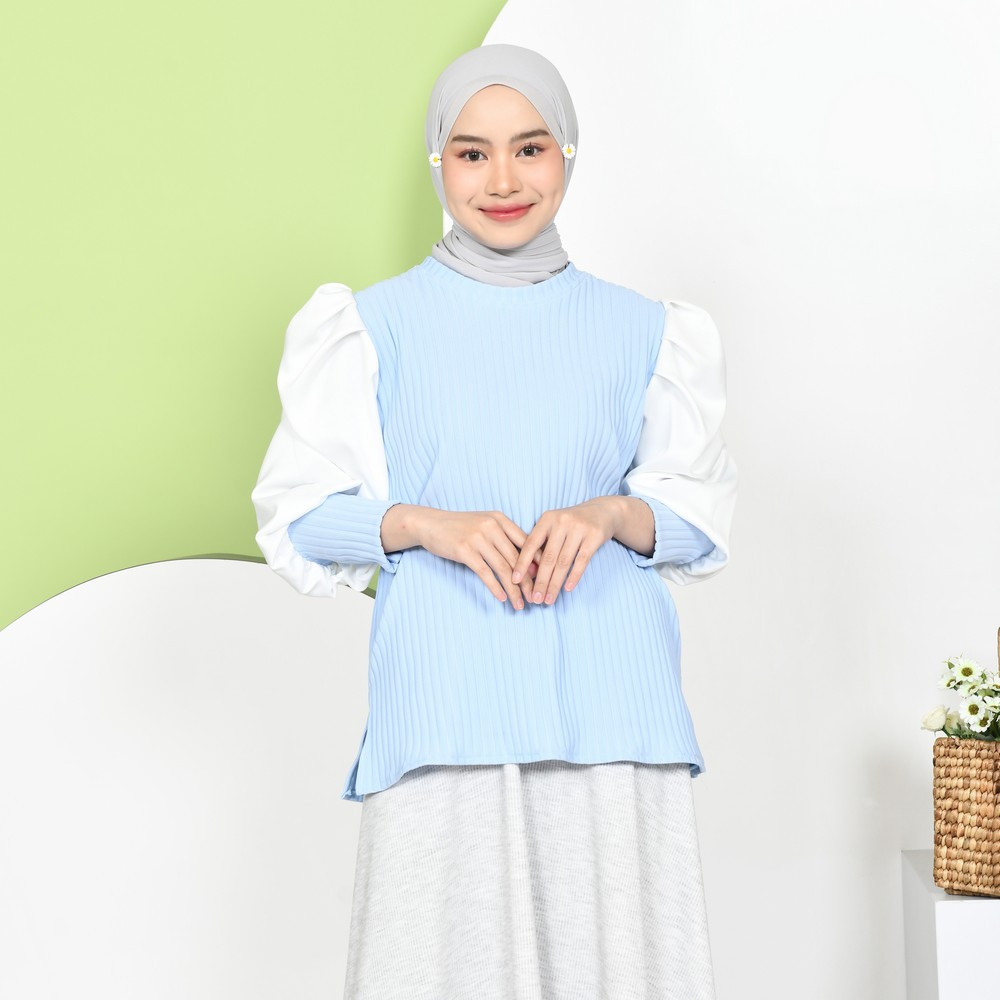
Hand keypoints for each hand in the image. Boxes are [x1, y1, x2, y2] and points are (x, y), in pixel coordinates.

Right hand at [415, 507, 539, 608]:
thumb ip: (503, 538)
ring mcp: (478, 538)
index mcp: (500, 519)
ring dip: (514, 589)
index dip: (538, 563)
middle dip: (528, 582)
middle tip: (535, 598)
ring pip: (503, 568)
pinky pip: (485, 573)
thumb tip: (526, 563)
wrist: (430, 524)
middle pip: (517, 558)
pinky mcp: (465, 550)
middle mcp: (492, 527)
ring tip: (520, 604)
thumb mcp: (484, 524)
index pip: (526, 542)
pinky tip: (503, 598)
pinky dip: (496, 588)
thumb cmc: (460, 527)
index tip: (546, 580)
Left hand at [511, 497, 620, 605]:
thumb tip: (528, 573)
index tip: (514, 580)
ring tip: (549, 600)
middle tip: (535, 600)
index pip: (531, 544)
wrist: (603, 511)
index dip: (522, 563)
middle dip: (540, 581)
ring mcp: (579, 528)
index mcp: (547, 519)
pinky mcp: (595, 536)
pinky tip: (567, 589)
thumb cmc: (572, 524)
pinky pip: (582, 560)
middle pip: (548, 557)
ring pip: (564, 562)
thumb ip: (542, 545)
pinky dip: (574, 576)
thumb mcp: (555, 527)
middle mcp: (561, 521)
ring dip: (555, 584)